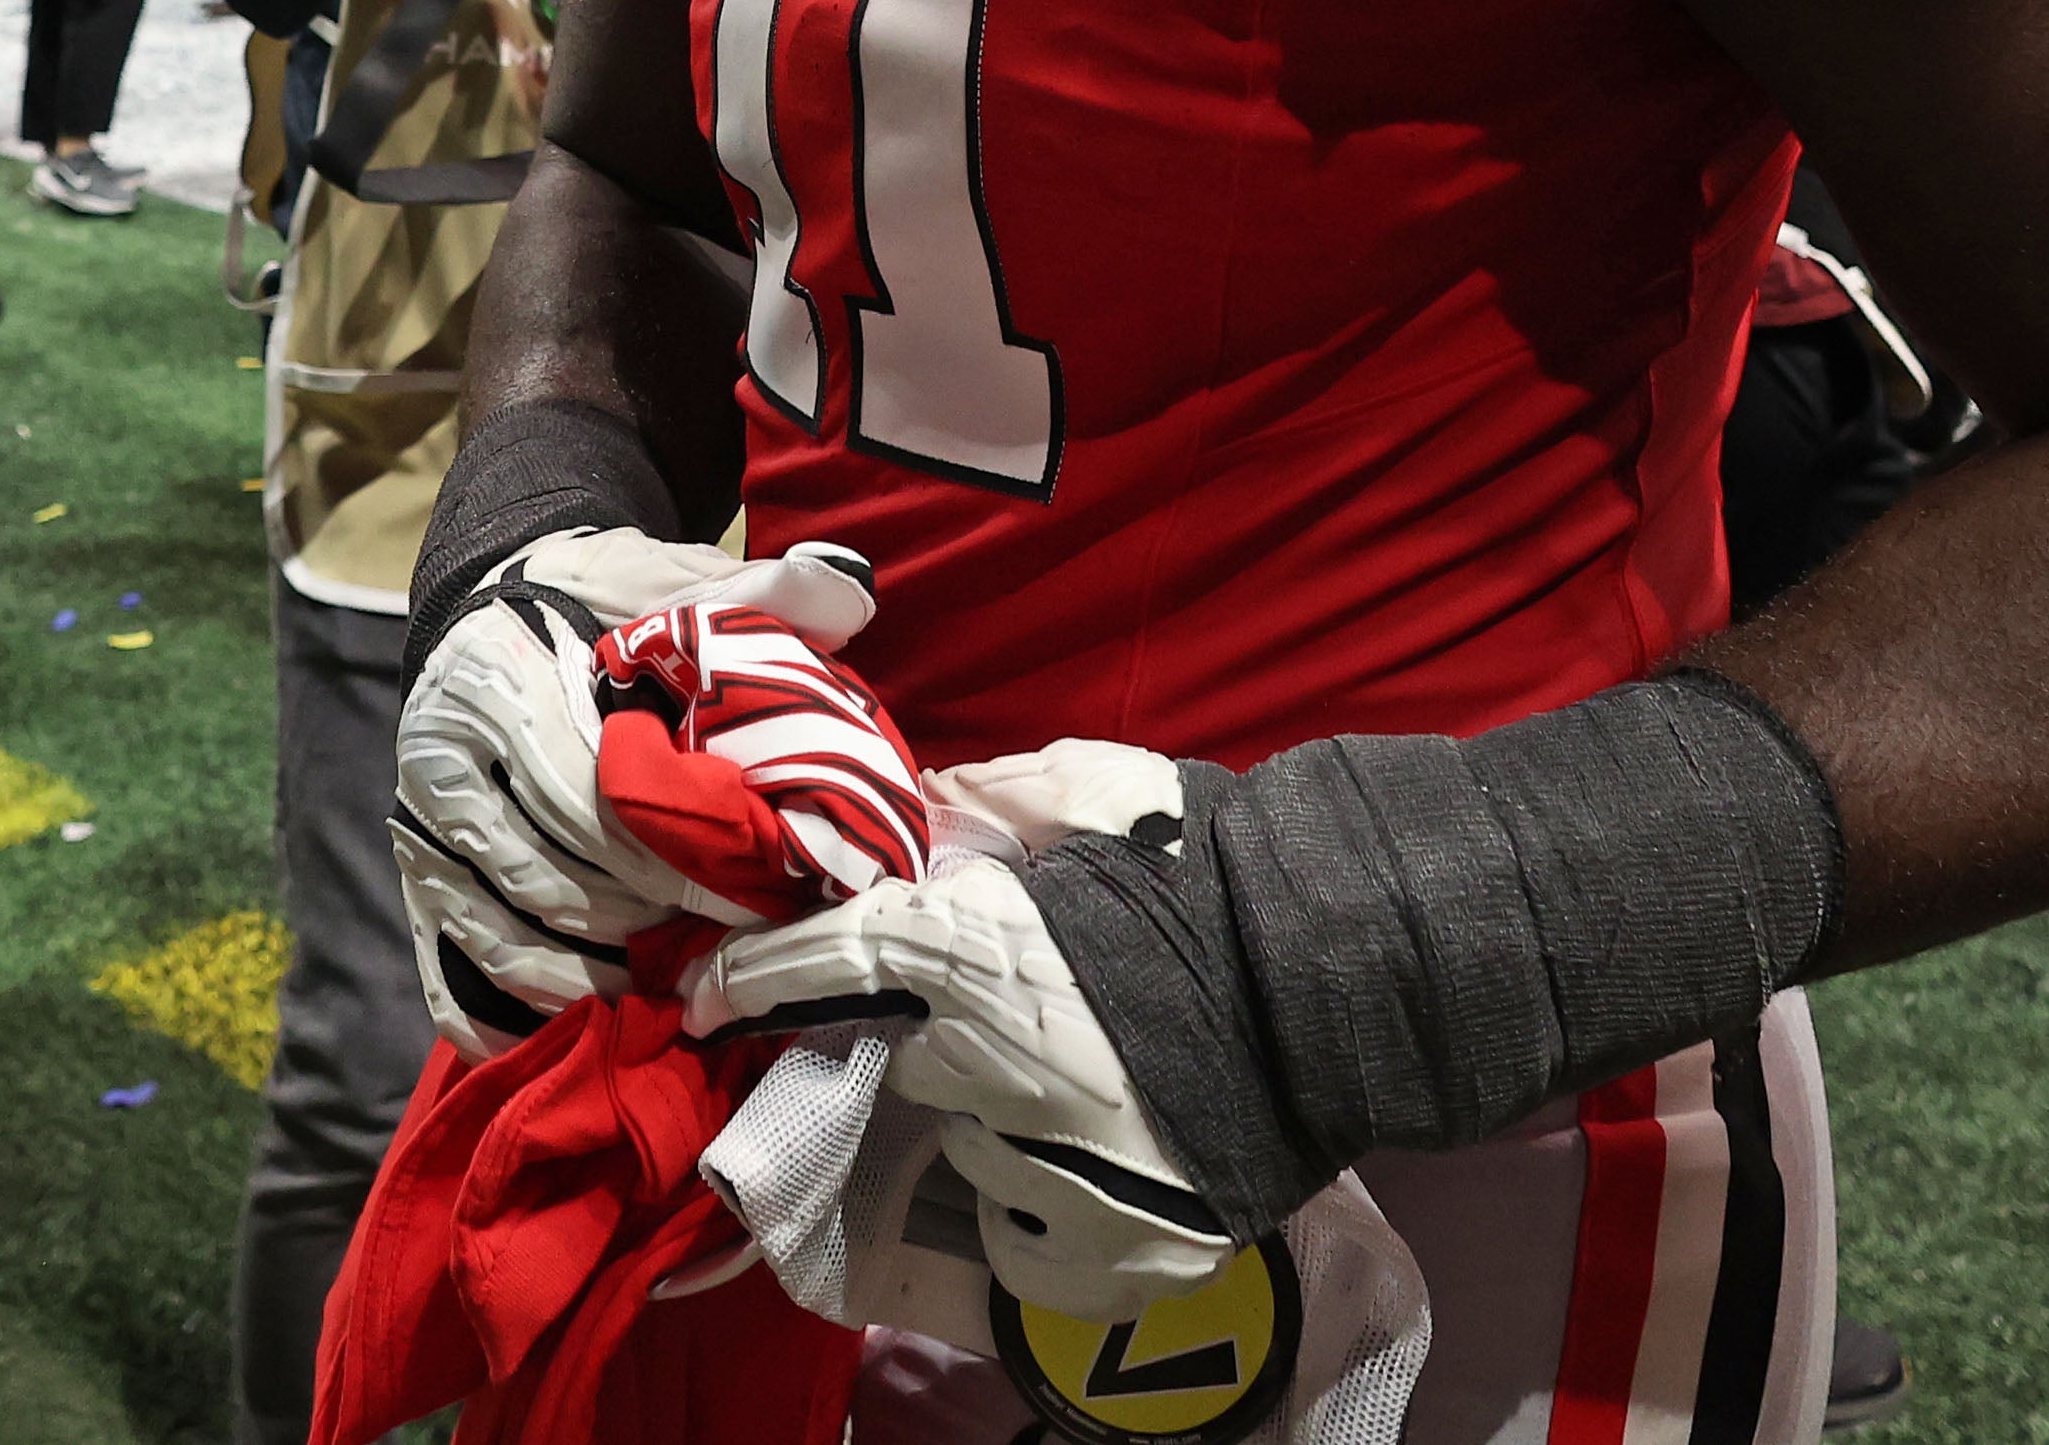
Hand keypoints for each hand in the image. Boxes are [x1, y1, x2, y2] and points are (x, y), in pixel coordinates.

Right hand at [387, 528, 765, 1052]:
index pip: (583, 800)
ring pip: (505, 940)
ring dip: (595, 977)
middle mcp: (437, 760)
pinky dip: (518, 1018)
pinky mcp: (414, 884)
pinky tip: (595, 1019)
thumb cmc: (598, 604)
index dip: (668, 857)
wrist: (493, 609)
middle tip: (724, 947)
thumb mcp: (666, 582)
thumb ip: (753, 592)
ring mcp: (417, 830)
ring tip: (675, 981)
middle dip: (647, 921)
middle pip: (549, 880)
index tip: (744, 891)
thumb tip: (848, 591)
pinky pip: (453, 981)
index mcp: (496, 680)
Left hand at [690, 817, 1244, 1321]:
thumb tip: (922, 808)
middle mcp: (994, 1074)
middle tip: (1008, 1017)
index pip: (830, 962)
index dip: (752, 979)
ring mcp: (1049, 1178)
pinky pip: (1026, 1233)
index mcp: (980, 952)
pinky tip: (1106, 1152)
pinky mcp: (1105, 1259)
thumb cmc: (1219, 869)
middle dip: (938, 1040)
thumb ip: (994, 799)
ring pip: (974, 1148)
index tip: (698, 1000)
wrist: (1351, 979)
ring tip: (1095, 1081)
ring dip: (1005, 1118)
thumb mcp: (1100, 790)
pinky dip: (1046, 1199)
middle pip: (911, 1063)